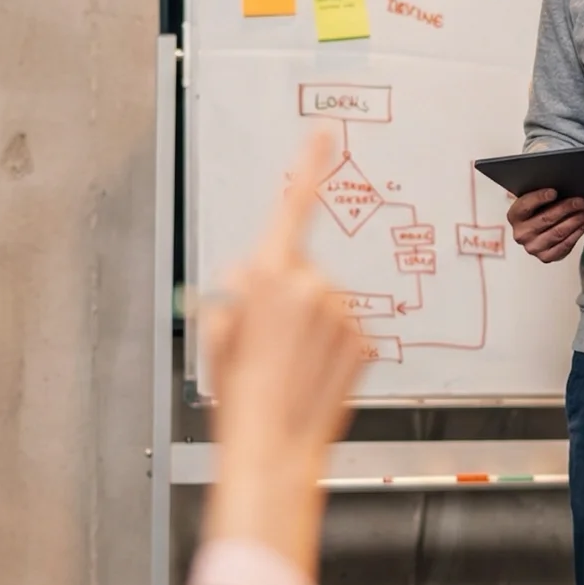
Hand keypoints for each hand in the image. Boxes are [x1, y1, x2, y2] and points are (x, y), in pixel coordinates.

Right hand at [202, 131, 367, 573]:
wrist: (275, 450)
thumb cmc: (240, 399)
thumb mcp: (219, 337)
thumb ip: (235, 297)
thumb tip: (247, 281)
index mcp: (269, 278)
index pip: (293, 206)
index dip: (309, 165)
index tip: (323, 135)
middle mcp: (311, 287)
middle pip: (301, 268)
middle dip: (285, 294)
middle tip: (266, 340)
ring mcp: (342, 314)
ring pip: (325, 302)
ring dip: (309, 325)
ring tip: (288, 366)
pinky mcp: (364, 339)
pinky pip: (344, 330)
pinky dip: (330, 346)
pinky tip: (311, 374)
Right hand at [507, 186, 583, 263]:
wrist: (540, 231)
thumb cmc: (540, 210)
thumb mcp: (536, 199)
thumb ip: (543, 194)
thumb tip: (562, 185)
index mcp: (514, 216)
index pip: (525, 205)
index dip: (539, 198)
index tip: (554, 192)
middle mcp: (521, 234)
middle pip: (546, 219)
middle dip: (566, 208)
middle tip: (580, 201)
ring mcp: (533, 247)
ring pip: (558, 232)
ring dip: (577, 220)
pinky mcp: (546, 257)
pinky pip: (565, 245)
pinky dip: (578, 232)